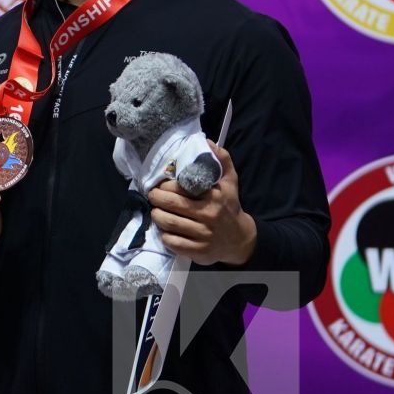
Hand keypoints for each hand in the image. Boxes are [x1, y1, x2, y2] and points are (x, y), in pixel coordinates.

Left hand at [147, 143, 254, 265]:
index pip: (180, 188)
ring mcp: (203, 236)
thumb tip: (208, 141)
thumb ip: (222, 161)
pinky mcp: (198, 252)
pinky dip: (164, 235)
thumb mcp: (230, 183)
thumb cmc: (230, 207)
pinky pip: (171, 242)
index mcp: (214, 198)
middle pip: (169, 205)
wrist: (241, 240)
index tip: (160, 184)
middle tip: (153, 196)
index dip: (164, 186)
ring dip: (156, 215)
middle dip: (155, 198)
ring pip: (167, 223)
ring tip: (157, 210)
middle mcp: (208, 217)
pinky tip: (166, 229)